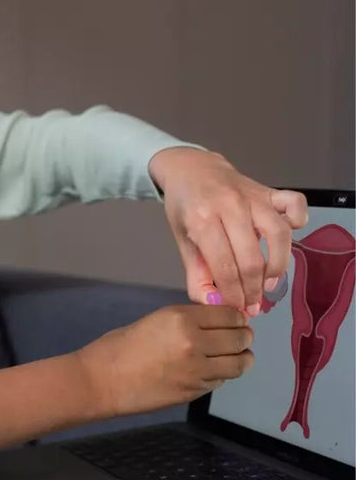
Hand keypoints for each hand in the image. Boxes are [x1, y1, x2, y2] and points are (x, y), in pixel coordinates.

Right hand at [77, 305, 253, 417]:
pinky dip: (223, 374)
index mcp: (181, 318)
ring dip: (241, 358)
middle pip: (239, 338)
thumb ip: (187, 322)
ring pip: (238, 363)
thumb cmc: (118, 348)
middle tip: (241, 337)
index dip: (236, 317)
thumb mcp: (155, 321)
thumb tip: (215, 325)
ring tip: (238, 355)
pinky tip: (213, 370)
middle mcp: (195, 343)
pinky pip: (221, 380)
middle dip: (243, 337)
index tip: (236, 319)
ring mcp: (197, 370)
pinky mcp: (194, 391)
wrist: (101, 381)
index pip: (229, 315)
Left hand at [148, 147, 307, 314]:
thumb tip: (212, 302)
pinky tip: (287, 239)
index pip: (224, 267)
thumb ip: (196, 273)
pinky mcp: (269, 190)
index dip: (233, 294)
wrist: (191, 168)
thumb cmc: (185, 207)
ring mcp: (252, 196)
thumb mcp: (182, 240)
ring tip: (268, 284)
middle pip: (251, 257)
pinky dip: (297, 221)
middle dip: (253, 289)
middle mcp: (230, 206)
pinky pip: (294, 204)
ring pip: (278, 235)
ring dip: (277, 266)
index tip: (237, 310)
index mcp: (202, 220)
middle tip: (252, 304)